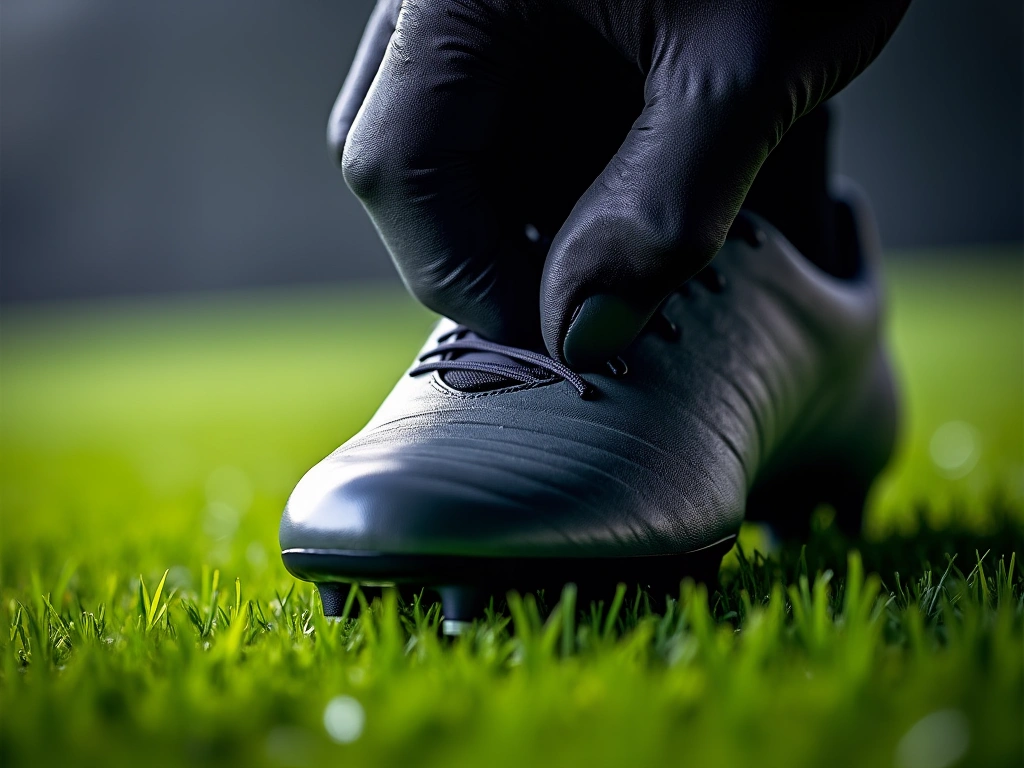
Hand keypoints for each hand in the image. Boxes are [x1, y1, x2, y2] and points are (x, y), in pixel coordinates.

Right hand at [329, 0, 909, 368]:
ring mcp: (479, 9)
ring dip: (529, 223)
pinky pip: (503, 123)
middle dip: (493, 252)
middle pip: (411, 164)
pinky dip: (558, 182)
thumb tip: (581, 336)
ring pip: (455, 153)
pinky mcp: (524, 22)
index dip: (465, 274)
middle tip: (589, 307)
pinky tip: (634, 195)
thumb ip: (664, 207)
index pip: (398, 164)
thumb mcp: (745, 67)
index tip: (558, 340)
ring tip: (630, 249)